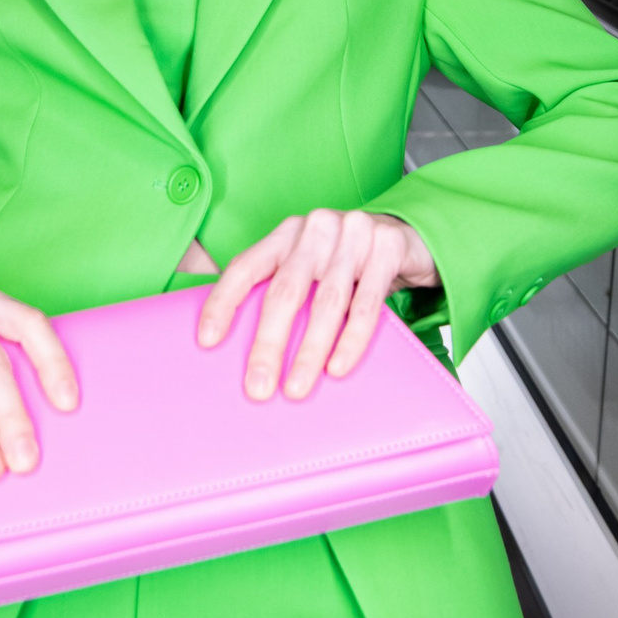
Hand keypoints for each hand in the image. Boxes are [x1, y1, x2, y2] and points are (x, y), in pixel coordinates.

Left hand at [197, 210, 437, 402]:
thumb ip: (274, 288)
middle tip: (257, 387)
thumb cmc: (348, 264)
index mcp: (287, 233)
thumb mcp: (309, 266)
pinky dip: (351, 339)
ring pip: (326, 302)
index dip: (223, 302)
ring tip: (296, 389)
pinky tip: (338, 367)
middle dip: (268, 343)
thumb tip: (218, 335)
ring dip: (310, 351)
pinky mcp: (388, 247)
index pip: (246, 267)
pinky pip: (367, 303)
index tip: (207, 341)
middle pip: (285, 291)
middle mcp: (316, 228)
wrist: (410, 239)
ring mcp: (354, 234)